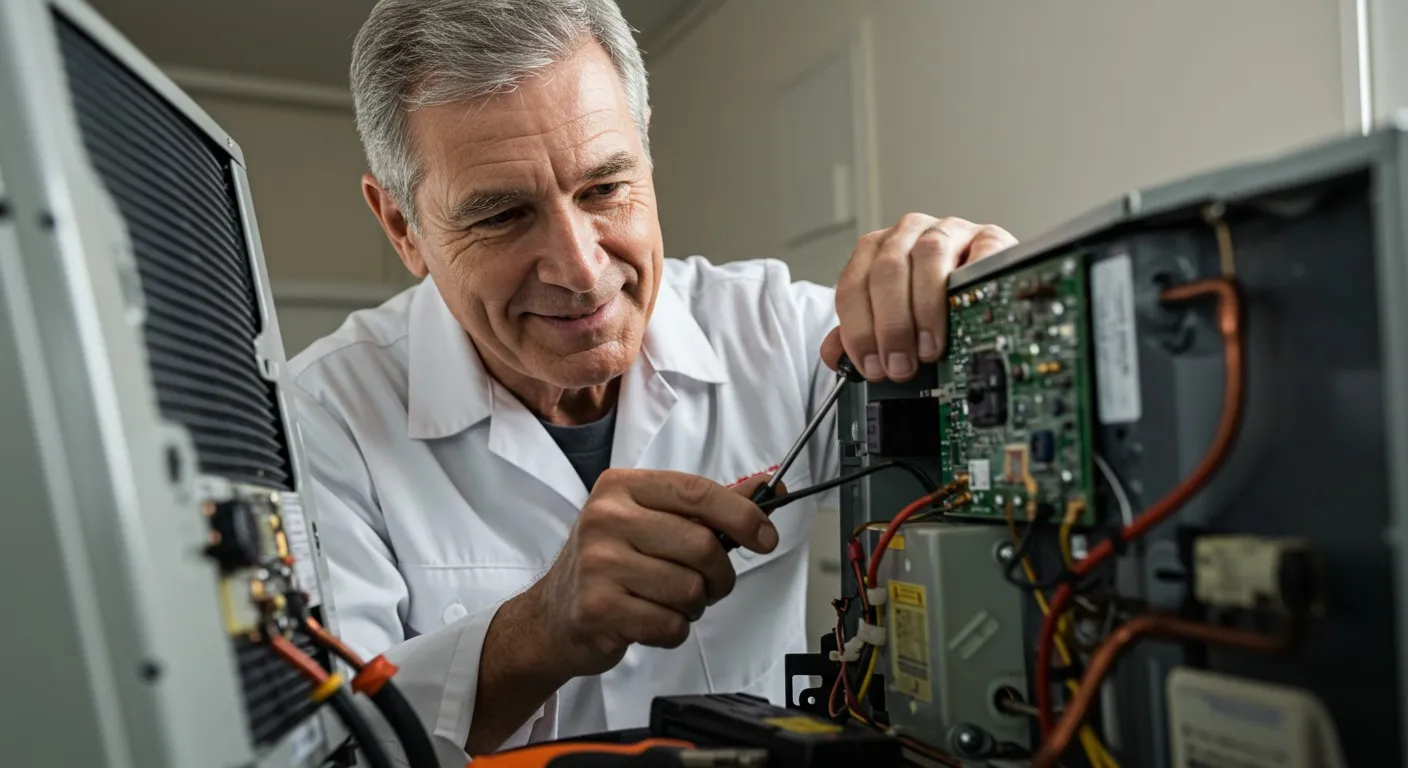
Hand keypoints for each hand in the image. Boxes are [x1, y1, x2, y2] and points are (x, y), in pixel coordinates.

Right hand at [520, 469, 779, 679]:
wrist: (551, 617)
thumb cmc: (611, 564)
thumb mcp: (652, 521)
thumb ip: (708, 507)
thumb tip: (770, 490)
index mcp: (622, 486)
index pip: (698, 492)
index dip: (742, 516)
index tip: (766, 537)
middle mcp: (606, 518)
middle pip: (702, 545)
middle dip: (719, 575)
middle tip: (709, 585)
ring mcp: (598, 564)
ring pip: (690, 589)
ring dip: (693, 606)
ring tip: (669, 602)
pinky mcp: (598, 609)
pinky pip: (670, 625)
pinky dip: (673, 630)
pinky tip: (649, 621)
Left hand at [821, 214, 1016, 381]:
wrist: (981, 279)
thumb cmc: (930, 300)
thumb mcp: (890, 315)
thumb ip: (861, 333)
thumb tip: (834, 356)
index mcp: (876, 250)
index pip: (852, 285)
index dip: (858, 330)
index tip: (871, 365)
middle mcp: (909, 234)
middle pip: (888, 270)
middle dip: (890, 325)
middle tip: (901, 365)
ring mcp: (950, 231)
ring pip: (929, 255)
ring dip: (925, 308)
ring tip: (930, 349)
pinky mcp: (989, 236)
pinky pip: (979, 252)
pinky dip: (970, 282)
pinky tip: (965, 314)